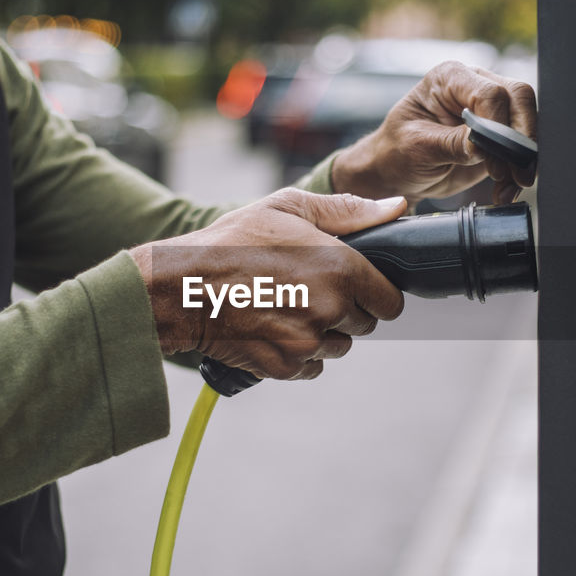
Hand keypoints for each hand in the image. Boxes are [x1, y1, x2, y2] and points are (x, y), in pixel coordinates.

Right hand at [130, 189, 405, 379]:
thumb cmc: (231, 242)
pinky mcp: (285, 367)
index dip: (375, 292)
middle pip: (364, 324)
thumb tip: (396, 208)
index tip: (355, 284)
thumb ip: (348, 210)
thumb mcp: (287, 208)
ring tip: (285, 306)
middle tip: (308, 288)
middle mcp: (331, 308)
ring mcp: (308, 342)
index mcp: (341, 268)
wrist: (179, 288)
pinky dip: (298, 354)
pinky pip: (311, 367)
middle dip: (345, 310)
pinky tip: (272, 328)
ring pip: (337, 346)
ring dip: (322, 332)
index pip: (390, 301)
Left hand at [331, 61, 536, 204]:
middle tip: (517, 173)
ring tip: (510, 187)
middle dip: (522, 138)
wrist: (396, 173)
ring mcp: (490, 111)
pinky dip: (517, 172)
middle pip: (518, 98)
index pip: (489, 92)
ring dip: (522, 159)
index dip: (497, 124)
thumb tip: (483, 146)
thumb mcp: (417, 147)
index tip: (489, 154)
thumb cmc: (396, 151)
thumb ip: (451, 143)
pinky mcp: (498, 136)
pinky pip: (520, 149)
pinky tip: (505, 190)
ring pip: (526, 123)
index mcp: (450, 78)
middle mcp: (474, 86)